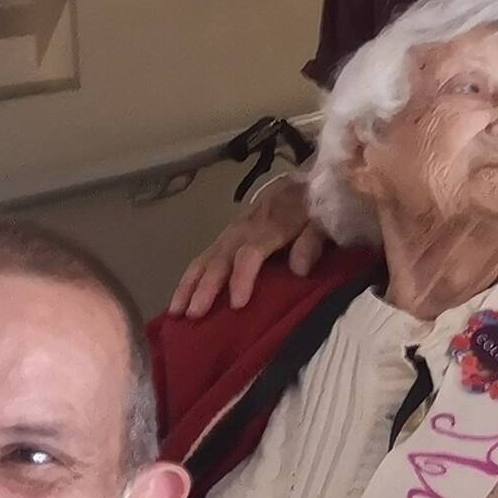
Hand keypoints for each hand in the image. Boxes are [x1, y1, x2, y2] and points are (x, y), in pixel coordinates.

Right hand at [171, 174, 324, 318]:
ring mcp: (230, 233)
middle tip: (193, 314)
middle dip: (205, 287)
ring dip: (188, 285)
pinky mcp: (225, 237)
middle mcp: (243, 230)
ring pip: (205, 258)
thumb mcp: (322, 220)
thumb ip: (312, 241)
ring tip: (175, 312)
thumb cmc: (312, 207)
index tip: (237, 304)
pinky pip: (203, 258)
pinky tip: (179, 300)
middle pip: (220, 259)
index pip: (250, 254)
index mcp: (269, 226)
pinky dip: (189, 279)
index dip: (242, 278)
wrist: (300, 183)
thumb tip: (299, 270)